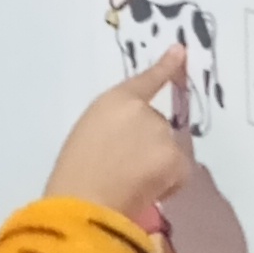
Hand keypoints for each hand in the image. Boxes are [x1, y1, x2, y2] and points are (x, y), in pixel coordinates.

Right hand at [47, 44, 194, 227]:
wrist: (84, 201)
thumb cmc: (73, 175)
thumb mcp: (86, 138)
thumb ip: (111, 130)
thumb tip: (131, 144)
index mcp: (111, 102)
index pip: (144, 81)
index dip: (165, 67)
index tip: (181, 51)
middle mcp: (141, 110)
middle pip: (157, 127)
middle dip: (148, 148)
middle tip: (124, 173)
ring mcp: (160, 132)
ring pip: (167, 151)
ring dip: (157, 167)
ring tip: (131, 185)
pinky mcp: (174, 157)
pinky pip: (178, 174)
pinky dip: (168, 185)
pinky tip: (146, 193)